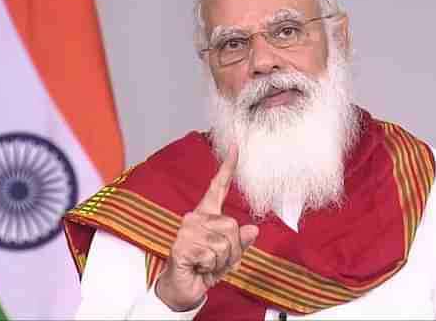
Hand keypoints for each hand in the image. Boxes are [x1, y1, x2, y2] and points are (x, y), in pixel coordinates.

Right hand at [155, 145, 258, 310]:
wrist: (183, 289)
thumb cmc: (204, 269)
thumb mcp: (229, 256)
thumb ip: (240, 242)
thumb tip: (253, 229)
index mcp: (208, 214)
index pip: (218, 187)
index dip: (228, 167)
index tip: (235, 147)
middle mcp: (195, 217)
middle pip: (232, 226)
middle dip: (232, 250)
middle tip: (216, 261)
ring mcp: (187, 229)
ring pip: (225, 243)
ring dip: (221, 261)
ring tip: (207, 264)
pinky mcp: (181, 244)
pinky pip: (212, 255)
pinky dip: (211, 267)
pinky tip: (198, 267)